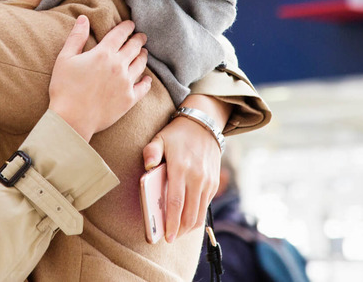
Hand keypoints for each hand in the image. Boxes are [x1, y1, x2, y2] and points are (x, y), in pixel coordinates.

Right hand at [48, 16, 151, 141]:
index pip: (120, 34)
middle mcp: (118, 66)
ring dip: (143, 56)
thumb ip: (76, 37)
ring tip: (143, 53)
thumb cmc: (64, 88)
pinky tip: (147, 79)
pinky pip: (143, 87)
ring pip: (141, 64)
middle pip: (134, 47)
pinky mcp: (129, 99)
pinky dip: (147, 81)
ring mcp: (126, 83)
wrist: (72, 119)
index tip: (131, 24)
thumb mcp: (65, 59)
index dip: (127, 27)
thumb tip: (84, 18)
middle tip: (141, 36)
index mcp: (103, 53)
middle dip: (138, 39)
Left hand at [142, 116, 220, 241]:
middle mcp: (197, 177)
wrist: (204, 124)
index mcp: (181, 168)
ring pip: (200, 213)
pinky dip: (197, 216)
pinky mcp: (214, 183)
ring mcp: (208, 181)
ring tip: (177, 232)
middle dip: (179, 230)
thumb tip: (148, 167)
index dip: (171, 222)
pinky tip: (187, 219)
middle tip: (169, 238)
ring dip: (188, 227)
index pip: (176, 202)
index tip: (166, 237)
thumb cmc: (177, 135)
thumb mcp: (160, 138)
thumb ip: (151, 152)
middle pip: (189, 213)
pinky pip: (206, 205)